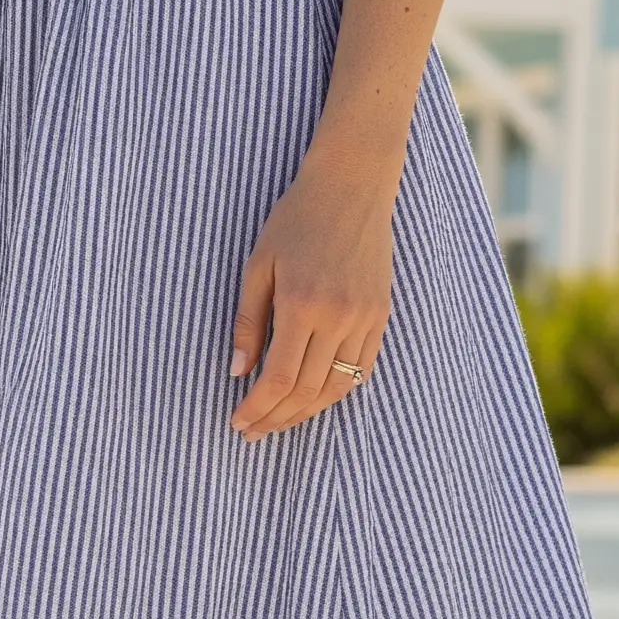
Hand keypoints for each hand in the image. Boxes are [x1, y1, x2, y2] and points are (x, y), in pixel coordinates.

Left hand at [229, 143, 394, 440]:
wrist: (352, 186)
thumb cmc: (296, 219)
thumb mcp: (258, 265)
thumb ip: (249, 322)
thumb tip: (239, 372)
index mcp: (302, 305)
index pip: (278, 378)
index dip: (256, 408)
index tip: (237, 421)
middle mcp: (338, 318)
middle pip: (306, 391)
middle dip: (276, 418)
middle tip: (251, 432)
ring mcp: (365, 319)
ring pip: (336, 387)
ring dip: (305, 412)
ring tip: (279, 421)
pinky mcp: (381, 315)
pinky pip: (360, 369)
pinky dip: (336, 391)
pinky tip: (313, 399)